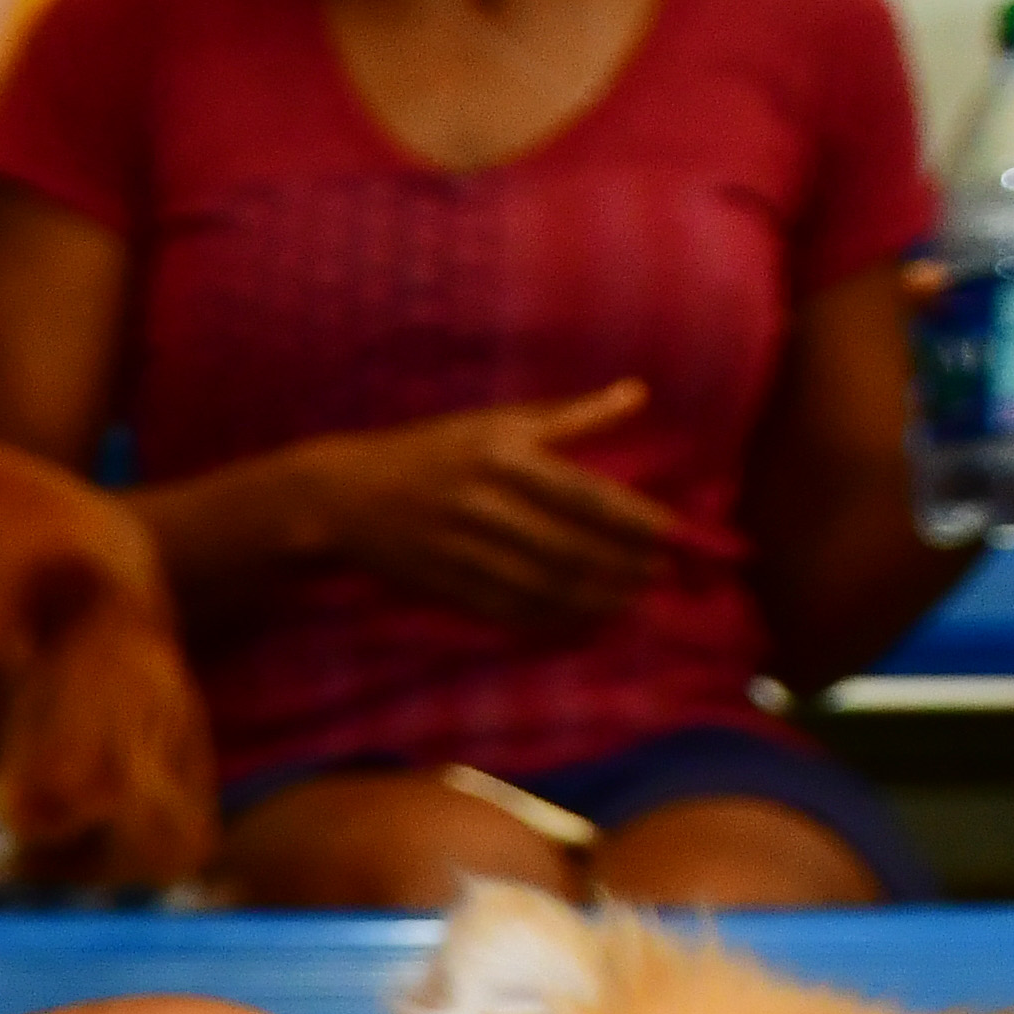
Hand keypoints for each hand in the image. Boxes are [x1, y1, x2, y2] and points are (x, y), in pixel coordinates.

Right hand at [299, 386, 679, 631]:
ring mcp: (461, 547)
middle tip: (658, 576)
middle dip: (621, 566)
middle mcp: (483, 501)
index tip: (670, 533)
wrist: (344, 495)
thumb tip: (638, 394)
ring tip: (630, 601)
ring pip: (543, 585)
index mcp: (502, 454)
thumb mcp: (496, 421)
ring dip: (594, 598)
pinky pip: (508, 609)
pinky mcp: (444, 583)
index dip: (633, 519)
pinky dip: (550, 619)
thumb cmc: (431, 449)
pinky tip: (580, 619)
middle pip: (570, 546)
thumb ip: (571, 415)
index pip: (585, 493)